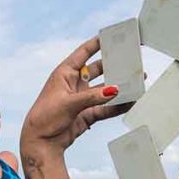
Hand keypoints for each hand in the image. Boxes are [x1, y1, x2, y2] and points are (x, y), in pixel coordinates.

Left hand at [20, 36, 129, 151]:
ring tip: (136, 82)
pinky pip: (106, 107)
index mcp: (64, 73)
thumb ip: (93, 97)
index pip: (83, 53)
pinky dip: (117, 106)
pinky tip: (130, 102)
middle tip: (130, 59)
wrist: (41, 143)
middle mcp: (74, 84)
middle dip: (113, 65)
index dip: (97, 43)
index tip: (111, 35)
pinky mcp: (87, 113)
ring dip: (119, 87)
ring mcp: (82, 99)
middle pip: (98, 70)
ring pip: (104, 90)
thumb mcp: (69, 103)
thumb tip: (115, 90)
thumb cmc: (45, 117)